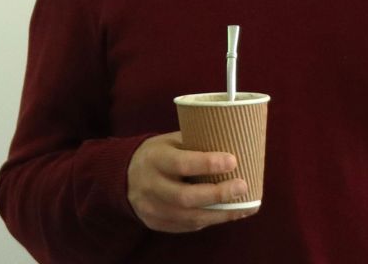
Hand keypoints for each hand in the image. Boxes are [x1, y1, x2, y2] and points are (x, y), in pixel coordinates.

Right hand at [126, 132, 257, 231]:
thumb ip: (195, 145)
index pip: (180, 164)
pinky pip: (188, 226)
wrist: (123, 177)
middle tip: (242, 186)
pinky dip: (211, 220)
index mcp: (154, 159)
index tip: (233, 161)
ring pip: (190, 217)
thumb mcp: (169, 142)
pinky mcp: (156, 223)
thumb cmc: (157, 155)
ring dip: (221, 213)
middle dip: (218, 194)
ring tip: (244, 206)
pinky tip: (229, 213)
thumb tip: (235, 144)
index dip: (208, 164)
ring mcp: (151, 208)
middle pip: (186, 197)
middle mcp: (150, 185)